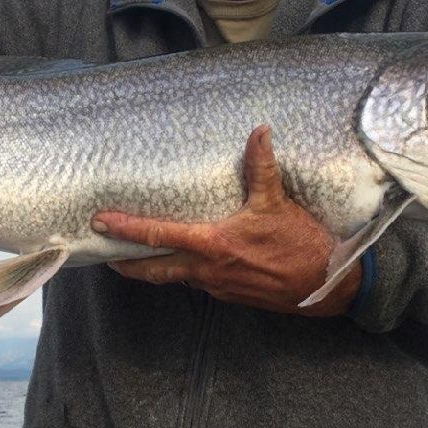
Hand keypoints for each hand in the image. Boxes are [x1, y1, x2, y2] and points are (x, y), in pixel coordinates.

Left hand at [93, 125, 362, 316]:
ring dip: (154, 268)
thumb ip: (261, 167)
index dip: (126, 229)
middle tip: (105, 254)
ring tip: (140, 254)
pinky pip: (198, 282)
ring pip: (174, 278)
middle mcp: (207, 270)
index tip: (100, 222)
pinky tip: (186, 261)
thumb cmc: (301, 245)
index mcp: (212, 245)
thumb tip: (258, 132)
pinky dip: (183, 272)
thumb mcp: (277, 202)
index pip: (158, 235)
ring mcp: (217, 286)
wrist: (326, 286)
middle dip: (127, 263)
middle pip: (154, 270)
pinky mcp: (231, 295)